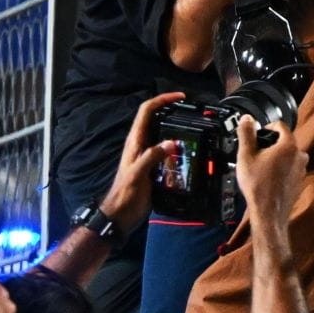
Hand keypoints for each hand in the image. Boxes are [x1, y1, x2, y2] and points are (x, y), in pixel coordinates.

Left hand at [98, 91, 185, 230]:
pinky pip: (166, 148)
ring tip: (194, 126)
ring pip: (161, 132)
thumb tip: (171, 142)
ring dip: (175, 126)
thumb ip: (152, 157)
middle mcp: (140, 144)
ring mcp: (146, 154)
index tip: (180, 97)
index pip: (146, 112)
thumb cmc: (125, 195)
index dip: (162, 100)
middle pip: (155, 118)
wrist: (120, 215)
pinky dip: (177, 144)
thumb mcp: (137, 174)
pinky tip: (188, 149)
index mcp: (135, 142)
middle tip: (190, 109)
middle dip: (171, 109)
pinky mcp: (153, 165)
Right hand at [235, 114, 306, 225]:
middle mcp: (300, 155)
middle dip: (269, 144)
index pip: (280, 126)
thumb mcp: (246, 156)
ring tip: (260, 167)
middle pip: (284, 140)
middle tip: (255, 154)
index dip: (266, 128)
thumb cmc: (258, 185)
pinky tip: (268, 178)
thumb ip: (247, 134)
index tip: (256, 136)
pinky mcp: (300, 179)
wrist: (269, 212)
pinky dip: (280, 168)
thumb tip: (247, 119)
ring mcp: (301, 168)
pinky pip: (289, 167)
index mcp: (289, 145)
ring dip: (274, 157)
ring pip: (287, 155)